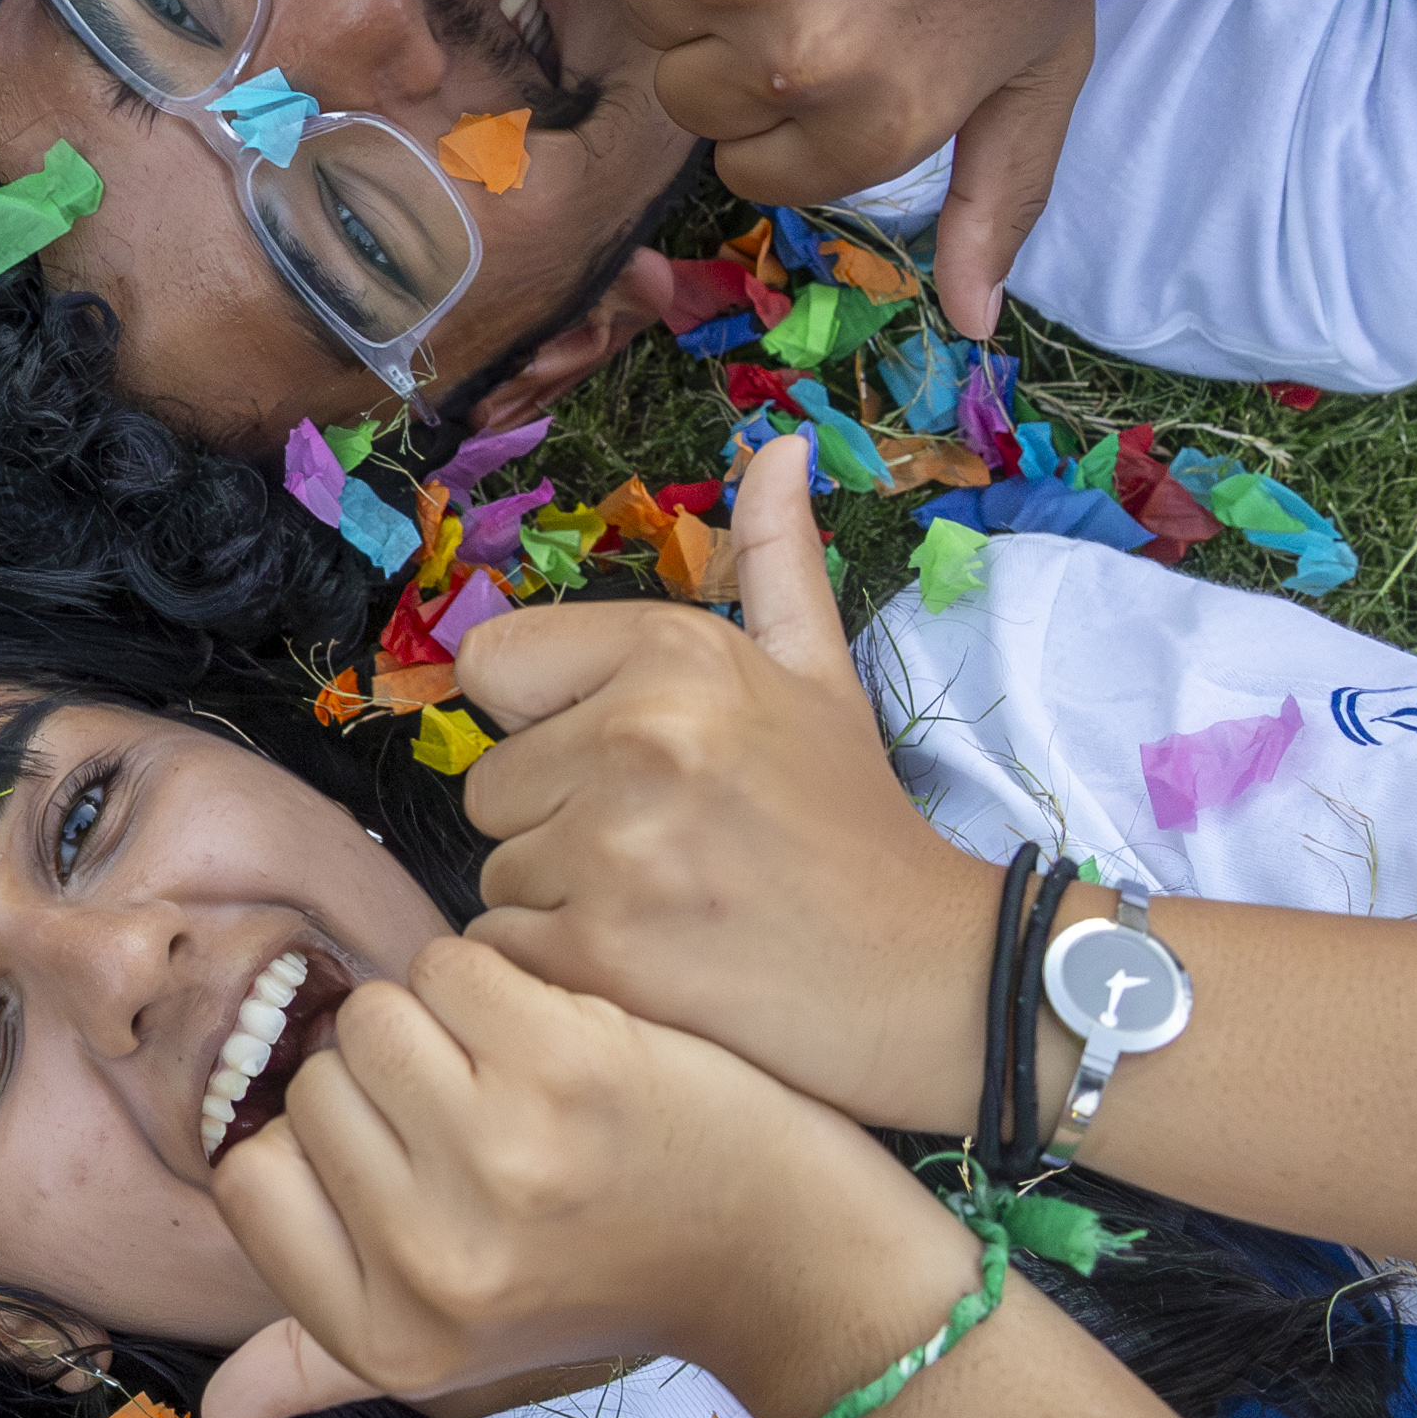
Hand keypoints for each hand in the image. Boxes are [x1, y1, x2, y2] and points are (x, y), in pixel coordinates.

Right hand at [199, 937, 970, 1417]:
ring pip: (374, 1009)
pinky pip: (454, 963)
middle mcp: (432, 1265)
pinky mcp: (565, 1067)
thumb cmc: (613, 1286)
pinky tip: (567, 1035)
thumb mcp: (460, 1353)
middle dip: (390, 1081)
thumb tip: (214, 1414)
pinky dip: (504, 979)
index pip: (250, 1179)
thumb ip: (323, 1362)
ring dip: (440, 1018)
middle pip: (313, 1084)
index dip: (322, 1147)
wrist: (792, 1258)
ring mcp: (496, 1160)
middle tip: (490, 1125)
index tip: (410, 1166)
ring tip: (522, 1077)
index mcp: (390, 1338)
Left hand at [452, 437, 979, 1122]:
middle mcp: (640, 734)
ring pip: (495, 875)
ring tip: (661, 909)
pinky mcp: (601, 951)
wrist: (927, 974)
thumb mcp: (819, 675)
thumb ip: (777, 558)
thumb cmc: (853, 823)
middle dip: (554, 823)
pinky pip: (503, 950)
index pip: (493, 664)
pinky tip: (643, 965)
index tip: (623, 763)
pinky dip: (556, 969)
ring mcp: (616, 847)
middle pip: (488, 785)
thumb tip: (777, 443)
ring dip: (557, 902)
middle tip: (658, 851)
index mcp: (677, 652)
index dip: (547, 722)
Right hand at [595, 0, 1103, 332]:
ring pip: (651, 5)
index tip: (823, 33)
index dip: (778, 104)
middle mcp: (790, 63)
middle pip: (690, 92)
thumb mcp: (1041, 78)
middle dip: (730, 40)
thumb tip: (970, 325)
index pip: (748, 166)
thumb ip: (999, 201)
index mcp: (873, 125)